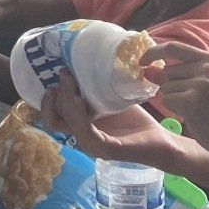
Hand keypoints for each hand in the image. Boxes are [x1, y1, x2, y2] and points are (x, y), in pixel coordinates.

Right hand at [40, 71, 174, 163]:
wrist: (161, 141)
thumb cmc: (136, 121)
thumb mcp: (111, 101)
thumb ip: (95, 91)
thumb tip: (84, 60)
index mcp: (80, 127)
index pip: (52, 116)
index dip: (46, 100)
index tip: (53, 77)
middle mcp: (81, 138)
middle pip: (53, 119)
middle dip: (53, 96)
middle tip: (63, 73)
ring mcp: (92, 146)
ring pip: (67, 122)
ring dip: (65, 99)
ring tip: (69, 78)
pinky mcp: (105, 149)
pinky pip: (84, 130)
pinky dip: (78, 114)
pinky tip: (79, 99)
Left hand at [144, 42, 208, 166]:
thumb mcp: (208, 86)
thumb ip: (181, 74)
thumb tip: (148, 69)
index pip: (174, 47)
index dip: (153, 52)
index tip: (141, 61)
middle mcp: (208, 67)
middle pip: (168, 71)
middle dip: (171, 86)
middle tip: (193, 101)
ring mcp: (201, 83)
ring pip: (166, 87)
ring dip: (174, 99)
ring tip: (198, 109)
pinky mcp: (193, 100)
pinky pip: (167, 100)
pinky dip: (174, 109)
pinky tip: (194, 115)